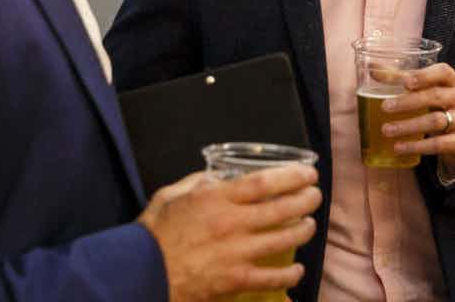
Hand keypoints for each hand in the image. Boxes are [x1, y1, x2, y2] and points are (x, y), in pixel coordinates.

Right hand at [139, 164, 320, 301]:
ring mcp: (236, 253)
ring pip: (283, 239)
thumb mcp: (170, 196)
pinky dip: (289, 275)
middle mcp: (232, 223)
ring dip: (303, 231)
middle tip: (315, 196)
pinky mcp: (235, 280)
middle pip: (282, 208)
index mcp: (216, 199)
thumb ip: (195, 183)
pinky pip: (271, 277)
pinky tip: (297, 270)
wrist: (138, 274)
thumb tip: (214, 177)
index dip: (292, 176)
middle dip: (306, 200)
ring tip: (309, 226)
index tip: (307, 174)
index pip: (265, 182)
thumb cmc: (151, 235)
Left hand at [378, 62, 454, 179]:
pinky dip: (417, 146)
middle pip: (436, 96)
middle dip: (408, 102)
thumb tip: (372, 68)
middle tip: (384, 107)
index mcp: (454, 80)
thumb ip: (401, 79)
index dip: (424, 76)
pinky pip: (438, 144)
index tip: (405, 82)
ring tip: (386, 130)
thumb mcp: (427, 91)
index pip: (443, 72)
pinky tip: (399, 147)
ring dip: (408, 126)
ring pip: (435, 121)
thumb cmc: (439, 106)